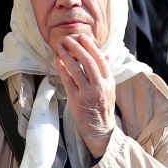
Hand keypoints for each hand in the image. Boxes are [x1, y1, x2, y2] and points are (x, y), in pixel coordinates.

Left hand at [55, 35, 115, 157]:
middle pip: (89, 62)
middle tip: (68, 38)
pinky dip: (63, 70)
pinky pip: (69, 82)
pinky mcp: (77, 101)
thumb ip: (106, 72)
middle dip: (77, 47)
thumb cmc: (103, 109)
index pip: (101, 59)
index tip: (82, 37)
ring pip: (77, 70)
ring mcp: (88, 93)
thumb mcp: (109, 89)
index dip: (90, 46)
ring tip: (60, 46)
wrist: (101, 131)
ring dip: (67, 56)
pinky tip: (58, 62)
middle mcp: (100, 86)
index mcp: (109, 81)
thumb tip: (107, 55)